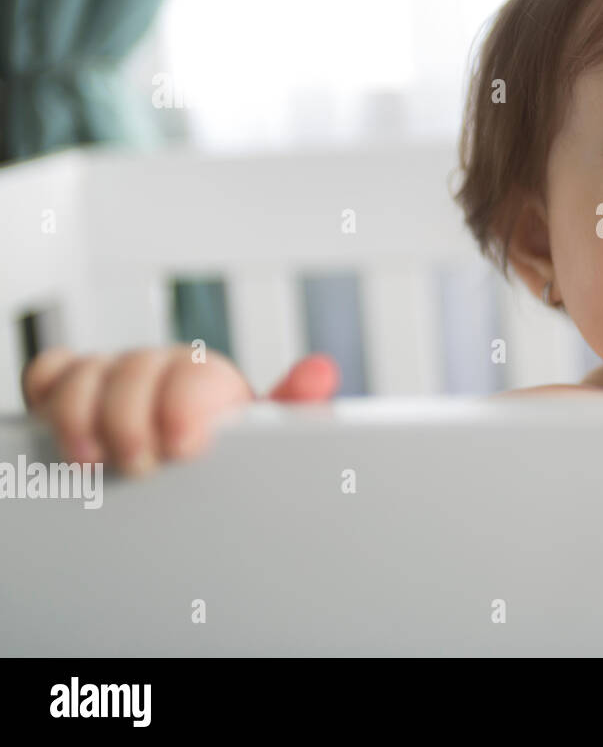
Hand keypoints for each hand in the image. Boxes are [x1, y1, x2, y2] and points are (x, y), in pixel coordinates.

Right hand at [20, 345, 338, 474]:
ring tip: (95, 459)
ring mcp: (119, 375)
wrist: (196, 466)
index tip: (182, 447)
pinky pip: (51, 373)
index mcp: (211, 379)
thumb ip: (294, 410)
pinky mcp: (77, 387)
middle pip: (135, 370)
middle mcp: (163, 368)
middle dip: (130, 422)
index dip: (184, 408)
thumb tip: (320, 372)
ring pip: (87, 372)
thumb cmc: (230, 455)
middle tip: (140, 464)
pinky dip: (49, 397)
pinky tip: (70, 433)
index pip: (194, 374)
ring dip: (82, 417)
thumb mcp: (267, 443)